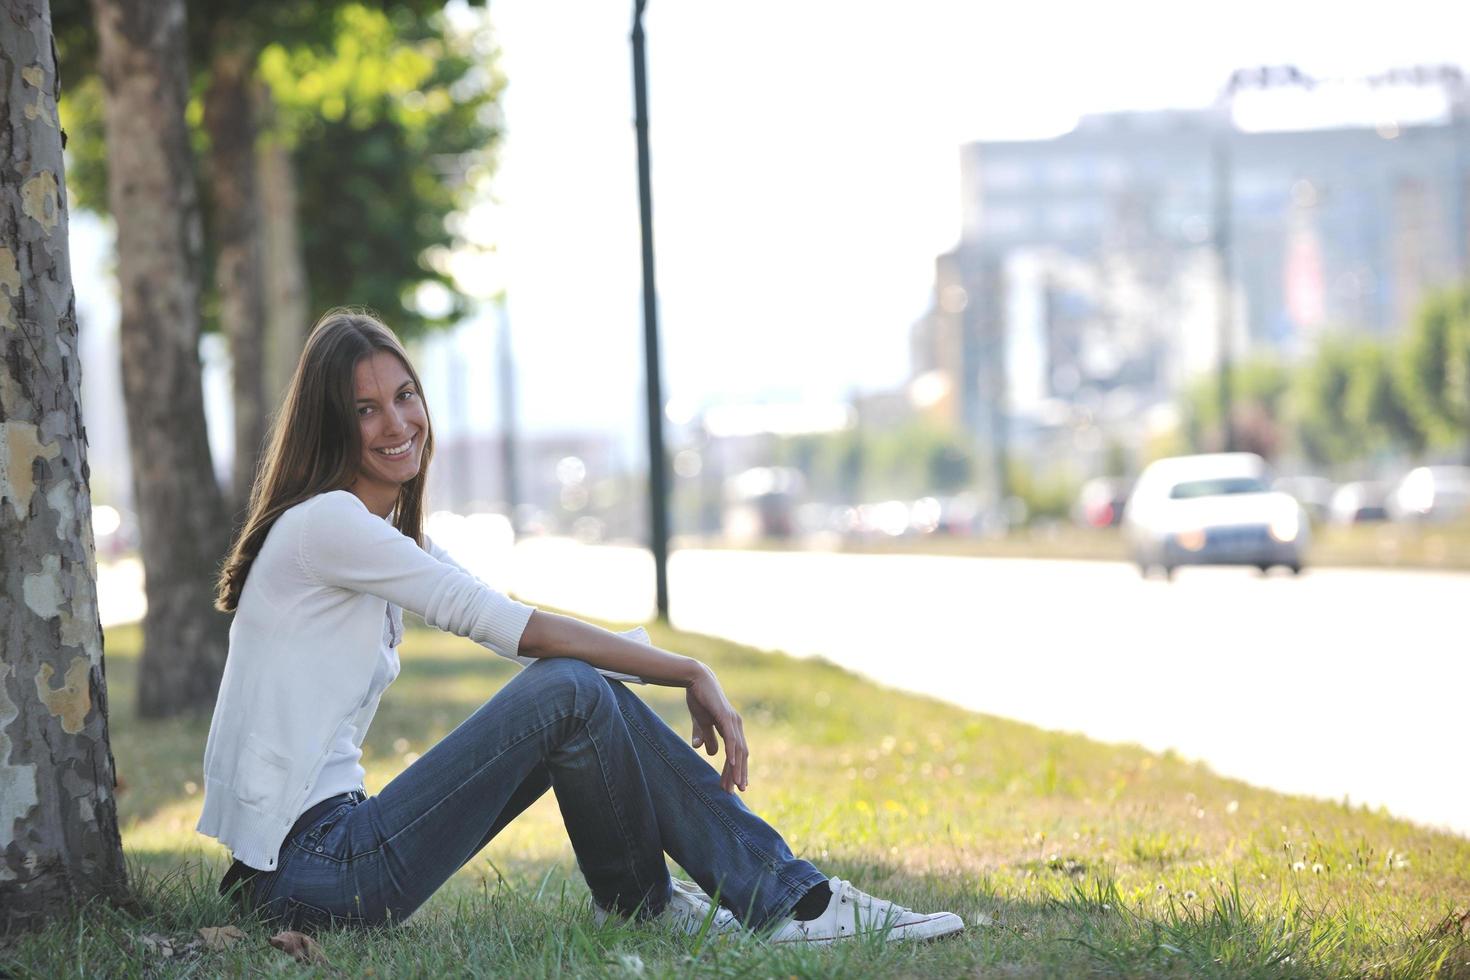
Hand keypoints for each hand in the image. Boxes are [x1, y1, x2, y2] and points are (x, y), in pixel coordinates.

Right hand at [685, 664, 748, 792]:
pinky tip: (732, 765)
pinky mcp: (726, 717)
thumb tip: (710, 753)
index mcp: (732, 728)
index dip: (735, 770)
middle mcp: (737, 725)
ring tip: (734, 785)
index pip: (737, 754)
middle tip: (735, 792)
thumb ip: (706, 737)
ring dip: (737, 769)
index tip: (733, 787)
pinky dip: (732, 753)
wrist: (696, 679)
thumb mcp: (701, 723)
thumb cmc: (699, 699)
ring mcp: (733, 721)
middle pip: (741, 755)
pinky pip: (731, 738)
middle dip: (738, 774)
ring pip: (738, 750)